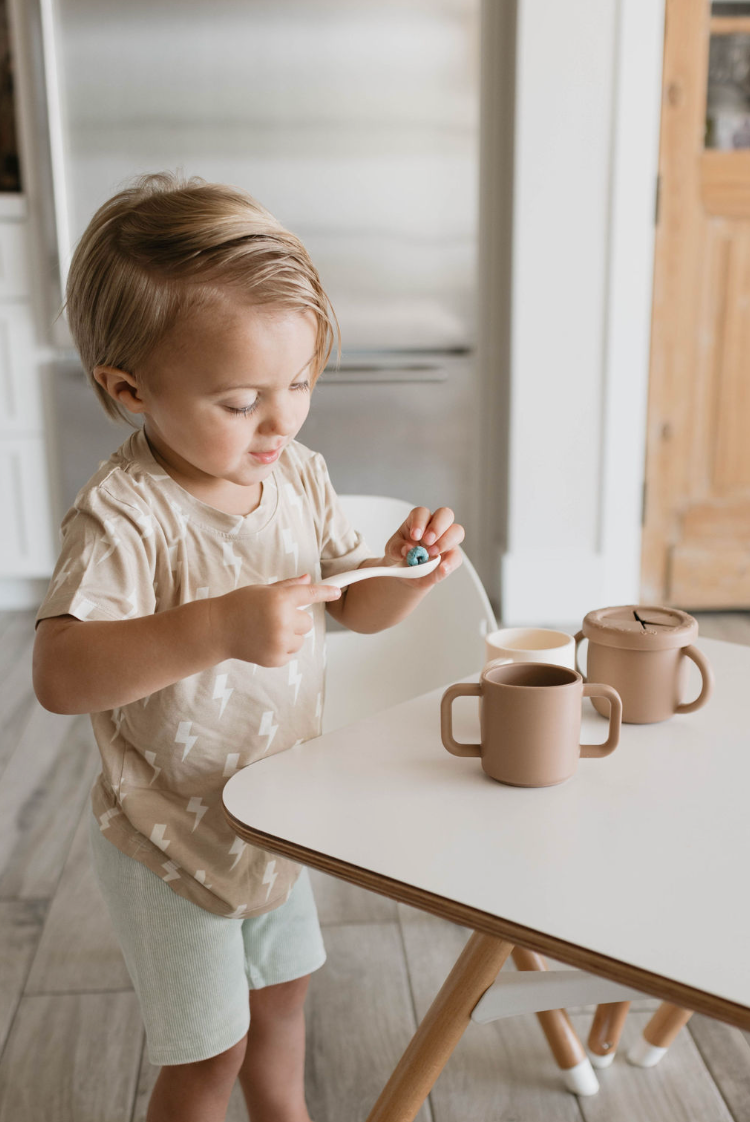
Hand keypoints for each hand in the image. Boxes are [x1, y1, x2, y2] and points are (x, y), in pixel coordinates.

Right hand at [213, 575, 340, 665]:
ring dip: (290, 636)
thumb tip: (307, 578)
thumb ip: (288, 586)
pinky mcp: (275, 658)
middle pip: (307, 622)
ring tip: (268, 630)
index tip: (337, 591)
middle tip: (276, 617)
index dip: (326, 592)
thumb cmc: (239, 606)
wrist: (218, 629)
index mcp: (279, 599)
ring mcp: (279, 641)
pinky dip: (281, 649)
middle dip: (296, 620)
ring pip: (300, 639)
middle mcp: (282, 620)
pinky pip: (291, 653)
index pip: (310, 594)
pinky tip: (264, 641)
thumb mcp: (262, 590)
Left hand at [383, 506, 464, 590]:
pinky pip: (457, 556)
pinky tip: (441, 568)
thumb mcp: (392, 551)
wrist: (406, 573)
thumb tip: (407, 549)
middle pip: (445, 514)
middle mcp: (435, 526)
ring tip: (432, 553)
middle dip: (437, 527)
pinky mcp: (452, 556)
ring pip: (457, 532)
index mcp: (418, 520)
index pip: (422, 513)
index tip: (414, 535)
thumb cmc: (400, 554)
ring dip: (446, 541)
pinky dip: (450, 562)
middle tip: (428, 541)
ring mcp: (447, 540)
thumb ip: (397, 548)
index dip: (420, 522)